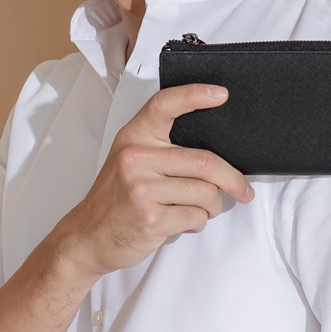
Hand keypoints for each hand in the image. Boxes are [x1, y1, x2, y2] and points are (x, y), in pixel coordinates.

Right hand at [57, 83, 253, 276]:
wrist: (87, 236)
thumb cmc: (116, 199)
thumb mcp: (129, 161)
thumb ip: (162, 149)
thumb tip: (215, 155)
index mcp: (134, 137)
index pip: (164, 105)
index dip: (195, 95)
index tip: (221, 94)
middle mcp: (136, 158)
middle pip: (204, 162)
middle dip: (233, 179)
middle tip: (243, 190)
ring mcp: (142, 189)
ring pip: (205, 193)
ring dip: (212, 206)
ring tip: (199, 209)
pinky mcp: (150, 218)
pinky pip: (196, 216)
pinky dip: (197, 222)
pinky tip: (181, 222)